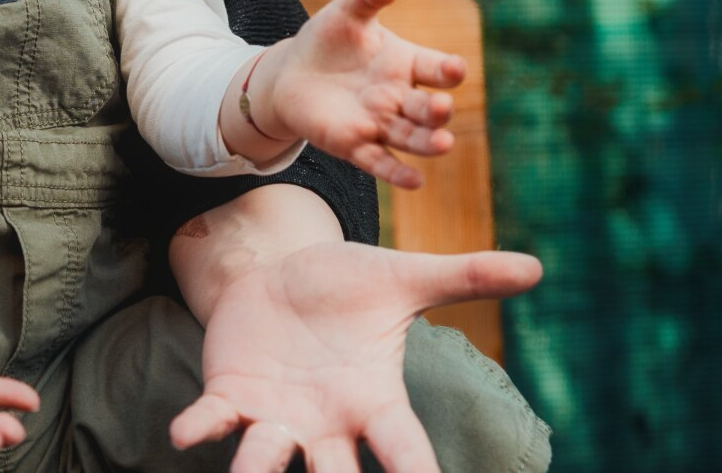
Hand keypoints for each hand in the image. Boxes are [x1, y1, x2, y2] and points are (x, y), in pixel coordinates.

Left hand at [171, 240, 541, 472]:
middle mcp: (326, 424)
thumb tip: (536, 268)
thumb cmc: (346, 286)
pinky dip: (199, 428)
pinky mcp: (229, 396)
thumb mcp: (401, 279)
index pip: (405, 451)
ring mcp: (275, 417)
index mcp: (374, 401)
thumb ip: (462, 278)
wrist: (278, 273)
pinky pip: (213, 420)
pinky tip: (184, 435)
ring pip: (269, 460)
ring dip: (258, 472)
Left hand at [256, 0, 465, 188]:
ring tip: (443, 144)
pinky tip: (414, 181)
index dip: (447, 70)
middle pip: (427, 108)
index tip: (454, 68)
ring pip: (411, 137)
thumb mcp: (345, 13)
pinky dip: (397, 172)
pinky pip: (380, 162)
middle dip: (438, 111)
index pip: (436, 69)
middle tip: (443, 108)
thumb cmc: (328, 40)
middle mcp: (400, 97)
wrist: (292, 73)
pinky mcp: (356, 145)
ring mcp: (380, 123)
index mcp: (406, 63)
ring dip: (428, 143)